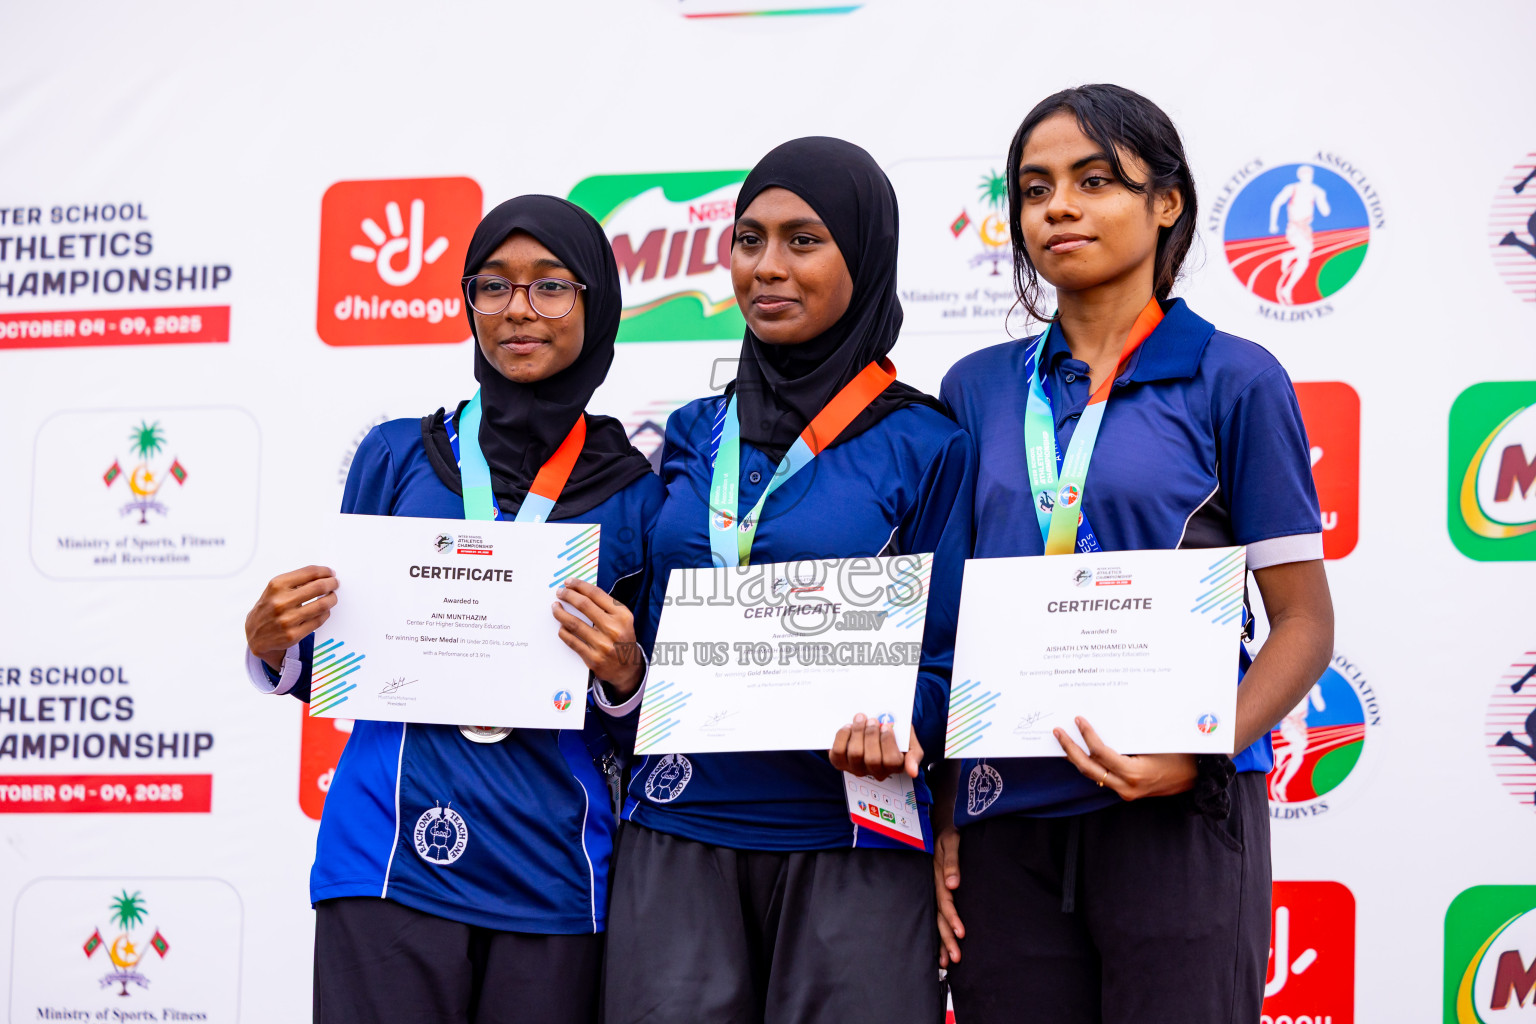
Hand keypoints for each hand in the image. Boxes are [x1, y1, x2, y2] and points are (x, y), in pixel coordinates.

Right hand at [245, 566, 338, 670]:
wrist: (255, 634)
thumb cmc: (269, 607)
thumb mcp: (275, 589)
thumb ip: (296, 581)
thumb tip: (323, 575)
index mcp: (276, 585)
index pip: (309, 573)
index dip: (324, 571)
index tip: (331, 572)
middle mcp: (281, 602)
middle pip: (319, 587)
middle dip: (332, 583)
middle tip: (335, 583)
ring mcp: (287, 619)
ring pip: (322, 605)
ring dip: (332, 599)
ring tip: (332, 597)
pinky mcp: (293, 635)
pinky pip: (319, 620)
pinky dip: (325, 613)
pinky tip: (324, 610)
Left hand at [552, 579, 642, 696]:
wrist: (628, 669)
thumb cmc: (622, 640)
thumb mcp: (623, 620)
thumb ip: (606, 606)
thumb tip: (580, 592)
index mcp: (622, 615)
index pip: (596, 594)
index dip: (580, 586)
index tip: (569, 582)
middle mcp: (613, 629)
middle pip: (584, 605)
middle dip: (568, 595)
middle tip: (560, 592)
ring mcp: (602, 644)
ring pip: (574, 624)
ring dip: (560, 613)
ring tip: (555, 607)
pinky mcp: (593, 658)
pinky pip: (572, 641)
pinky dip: (563, 632)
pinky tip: (561, 626)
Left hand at [828, 717, 922, 781]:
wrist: (877, 726)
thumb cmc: (896, 733)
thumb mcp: (910, 741)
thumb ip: (914, 755)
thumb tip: (913, 772)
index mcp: (894, 767)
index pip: (891, 761)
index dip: (888, 742)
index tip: (886, 726)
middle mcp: (874, 772)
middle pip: (872, 759)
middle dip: (871, 735)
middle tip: (872, 720)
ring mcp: (856, 768)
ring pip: (855, 754)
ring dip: (857, 733)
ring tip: (861, 718)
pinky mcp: (840, 762)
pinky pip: (838, 752)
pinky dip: (842, 737)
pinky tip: (848, 726)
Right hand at [934, 826, 963, 966]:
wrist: (943, 826)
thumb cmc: (950, 833)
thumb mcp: (952, 841)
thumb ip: (952, 862)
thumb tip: (953, 884)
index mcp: (938, 876)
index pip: (945, 902)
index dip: (952, 918)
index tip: (961, 933)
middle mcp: (935, 887)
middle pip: (939, 917)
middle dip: (946, 938)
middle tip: (956, 958)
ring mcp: (935, 891)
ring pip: (937, 919)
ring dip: (941, 940)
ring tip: (946, 962)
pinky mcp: (939, 892)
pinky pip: (938, 914)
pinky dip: (940, 932)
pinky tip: (940, 949)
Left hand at [1054, 716, 1196, 800]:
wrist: (1200, 778)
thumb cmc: (1182, 754)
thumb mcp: (1158, 740)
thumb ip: (1132, 733)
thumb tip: (1108, 714)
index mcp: (1135, 773)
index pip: (1101, 753)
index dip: (1087, 736)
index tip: (1078, 720)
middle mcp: (1127, 787)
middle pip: (1089, 769)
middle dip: (1070, 749)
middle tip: (1057, 732)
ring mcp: (1126, 792)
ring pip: (1093, 776)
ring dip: (1077, 757)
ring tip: (1064, 740)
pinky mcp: (1127, 792)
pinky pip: (1103, 778)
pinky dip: (1091, 764)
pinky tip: (1081, 751)